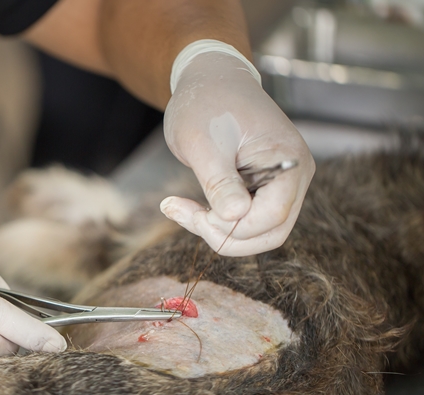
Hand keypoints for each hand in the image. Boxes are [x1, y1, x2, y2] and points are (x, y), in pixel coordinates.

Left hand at [162, 42, 314, 255]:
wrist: (210, 78)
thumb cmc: (206, 102)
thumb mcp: (204, 142)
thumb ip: (220, 181)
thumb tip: (235, 216)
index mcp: (288, 161)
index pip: (272, 216)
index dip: (233, 226)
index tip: (195, 213)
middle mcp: (295, 176)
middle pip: (270, 232)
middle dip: (225, 235)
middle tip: (184, 214)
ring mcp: (282, 184)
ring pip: (258, 232)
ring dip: (218, 231)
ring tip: (180, 209)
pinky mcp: (264, 188)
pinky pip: (246, 220)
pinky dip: (216, 221)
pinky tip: (185, 206)